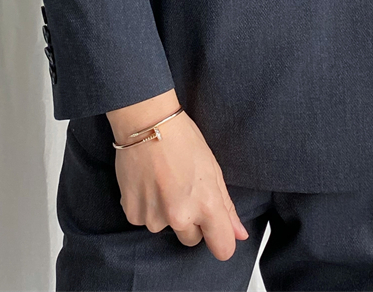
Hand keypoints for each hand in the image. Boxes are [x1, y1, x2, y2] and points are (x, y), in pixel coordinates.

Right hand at [107, 90, 249, 260]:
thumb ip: (226, 207)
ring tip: (163, 181)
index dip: (221, 239)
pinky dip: (147, 206)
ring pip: (166, 228)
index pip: (222, 249)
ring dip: (166, 212)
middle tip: (183, 190)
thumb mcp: (213, 170)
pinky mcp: (133, 214)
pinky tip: (148, 182)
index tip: (216, 230)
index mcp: (206, 205)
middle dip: (191, 222)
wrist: (147, 123)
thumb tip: (239, 234)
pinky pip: (145, 220)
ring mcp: (154, 218)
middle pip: (191, 239)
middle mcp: (180, 216)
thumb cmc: (183, 139)